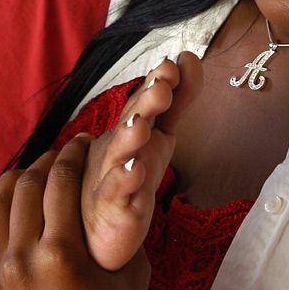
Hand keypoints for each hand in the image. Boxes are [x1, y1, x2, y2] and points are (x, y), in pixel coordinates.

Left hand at [0, 138, 150, 289]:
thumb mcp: (129, 268)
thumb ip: (117, 224)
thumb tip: (122, 182)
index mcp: (63, 254)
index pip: (60, 182)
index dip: (72, 153)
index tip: (82, 141)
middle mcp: (22, 263)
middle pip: (25, 188)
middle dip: (46, 161)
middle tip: (61, 153)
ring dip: (14, 179)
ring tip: (32, 170)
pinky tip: (0, 193)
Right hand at [81, 52, 202, 270]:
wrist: (99, 232)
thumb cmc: (129, 177)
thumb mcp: (159, 135)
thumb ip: (178, 99)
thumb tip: (189, 57)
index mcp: (129, 128)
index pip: (144, 99)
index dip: (157, 82)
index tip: (173, 63)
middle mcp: (117, 148)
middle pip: (131, 121)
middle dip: (146, 101)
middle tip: (162, 83)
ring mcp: (111, 176)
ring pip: (119, 155)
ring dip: (130, 138)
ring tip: (143, 125)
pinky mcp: (113, 208)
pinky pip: (116, 193)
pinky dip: (124, 181)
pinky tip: (136, 171)